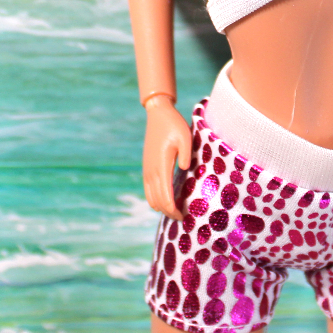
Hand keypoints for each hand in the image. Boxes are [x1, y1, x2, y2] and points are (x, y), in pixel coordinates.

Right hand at [142, 98, 191, 219]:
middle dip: (169, 212)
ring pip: (151, 198)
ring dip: (161, 207)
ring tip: (176, 210)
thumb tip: (185, 169)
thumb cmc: (174, 125)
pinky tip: (166, 199)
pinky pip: (148, 190)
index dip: (173, 210)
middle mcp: (151, 172)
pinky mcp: (146, 167)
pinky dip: (156, 199)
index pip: (165, 197)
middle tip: (183, 218)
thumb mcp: (185, 136)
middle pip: (157, 202)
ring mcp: (147, 170)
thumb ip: (186, 154)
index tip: (184, 217)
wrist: (158, 115)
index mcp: (161, 166)